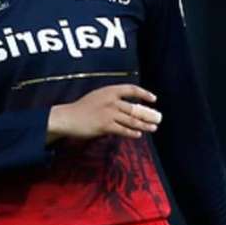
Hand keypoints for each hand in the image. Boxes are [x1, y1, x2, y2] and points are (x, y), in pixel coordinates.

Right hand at [46, 84, 161, 142]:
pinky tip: (138, 135)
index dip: (144, 93)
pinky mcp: (105, 126)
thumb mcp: (98, 96)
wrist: (67, 118)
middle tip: (158, 119)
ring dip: (144, 125)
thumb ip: (112, 99)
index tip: (153, 99)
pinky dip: (132, 133)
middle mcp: (111, 101)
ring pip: (131, 120)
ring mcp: (108, 113)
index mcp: (110, 91)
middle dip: (148, 114)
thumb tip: (128, 106)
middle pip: (134, 108)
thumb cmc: (82, 108)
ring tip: (153, 128)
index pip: (131, 89)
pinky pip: (122, 130)